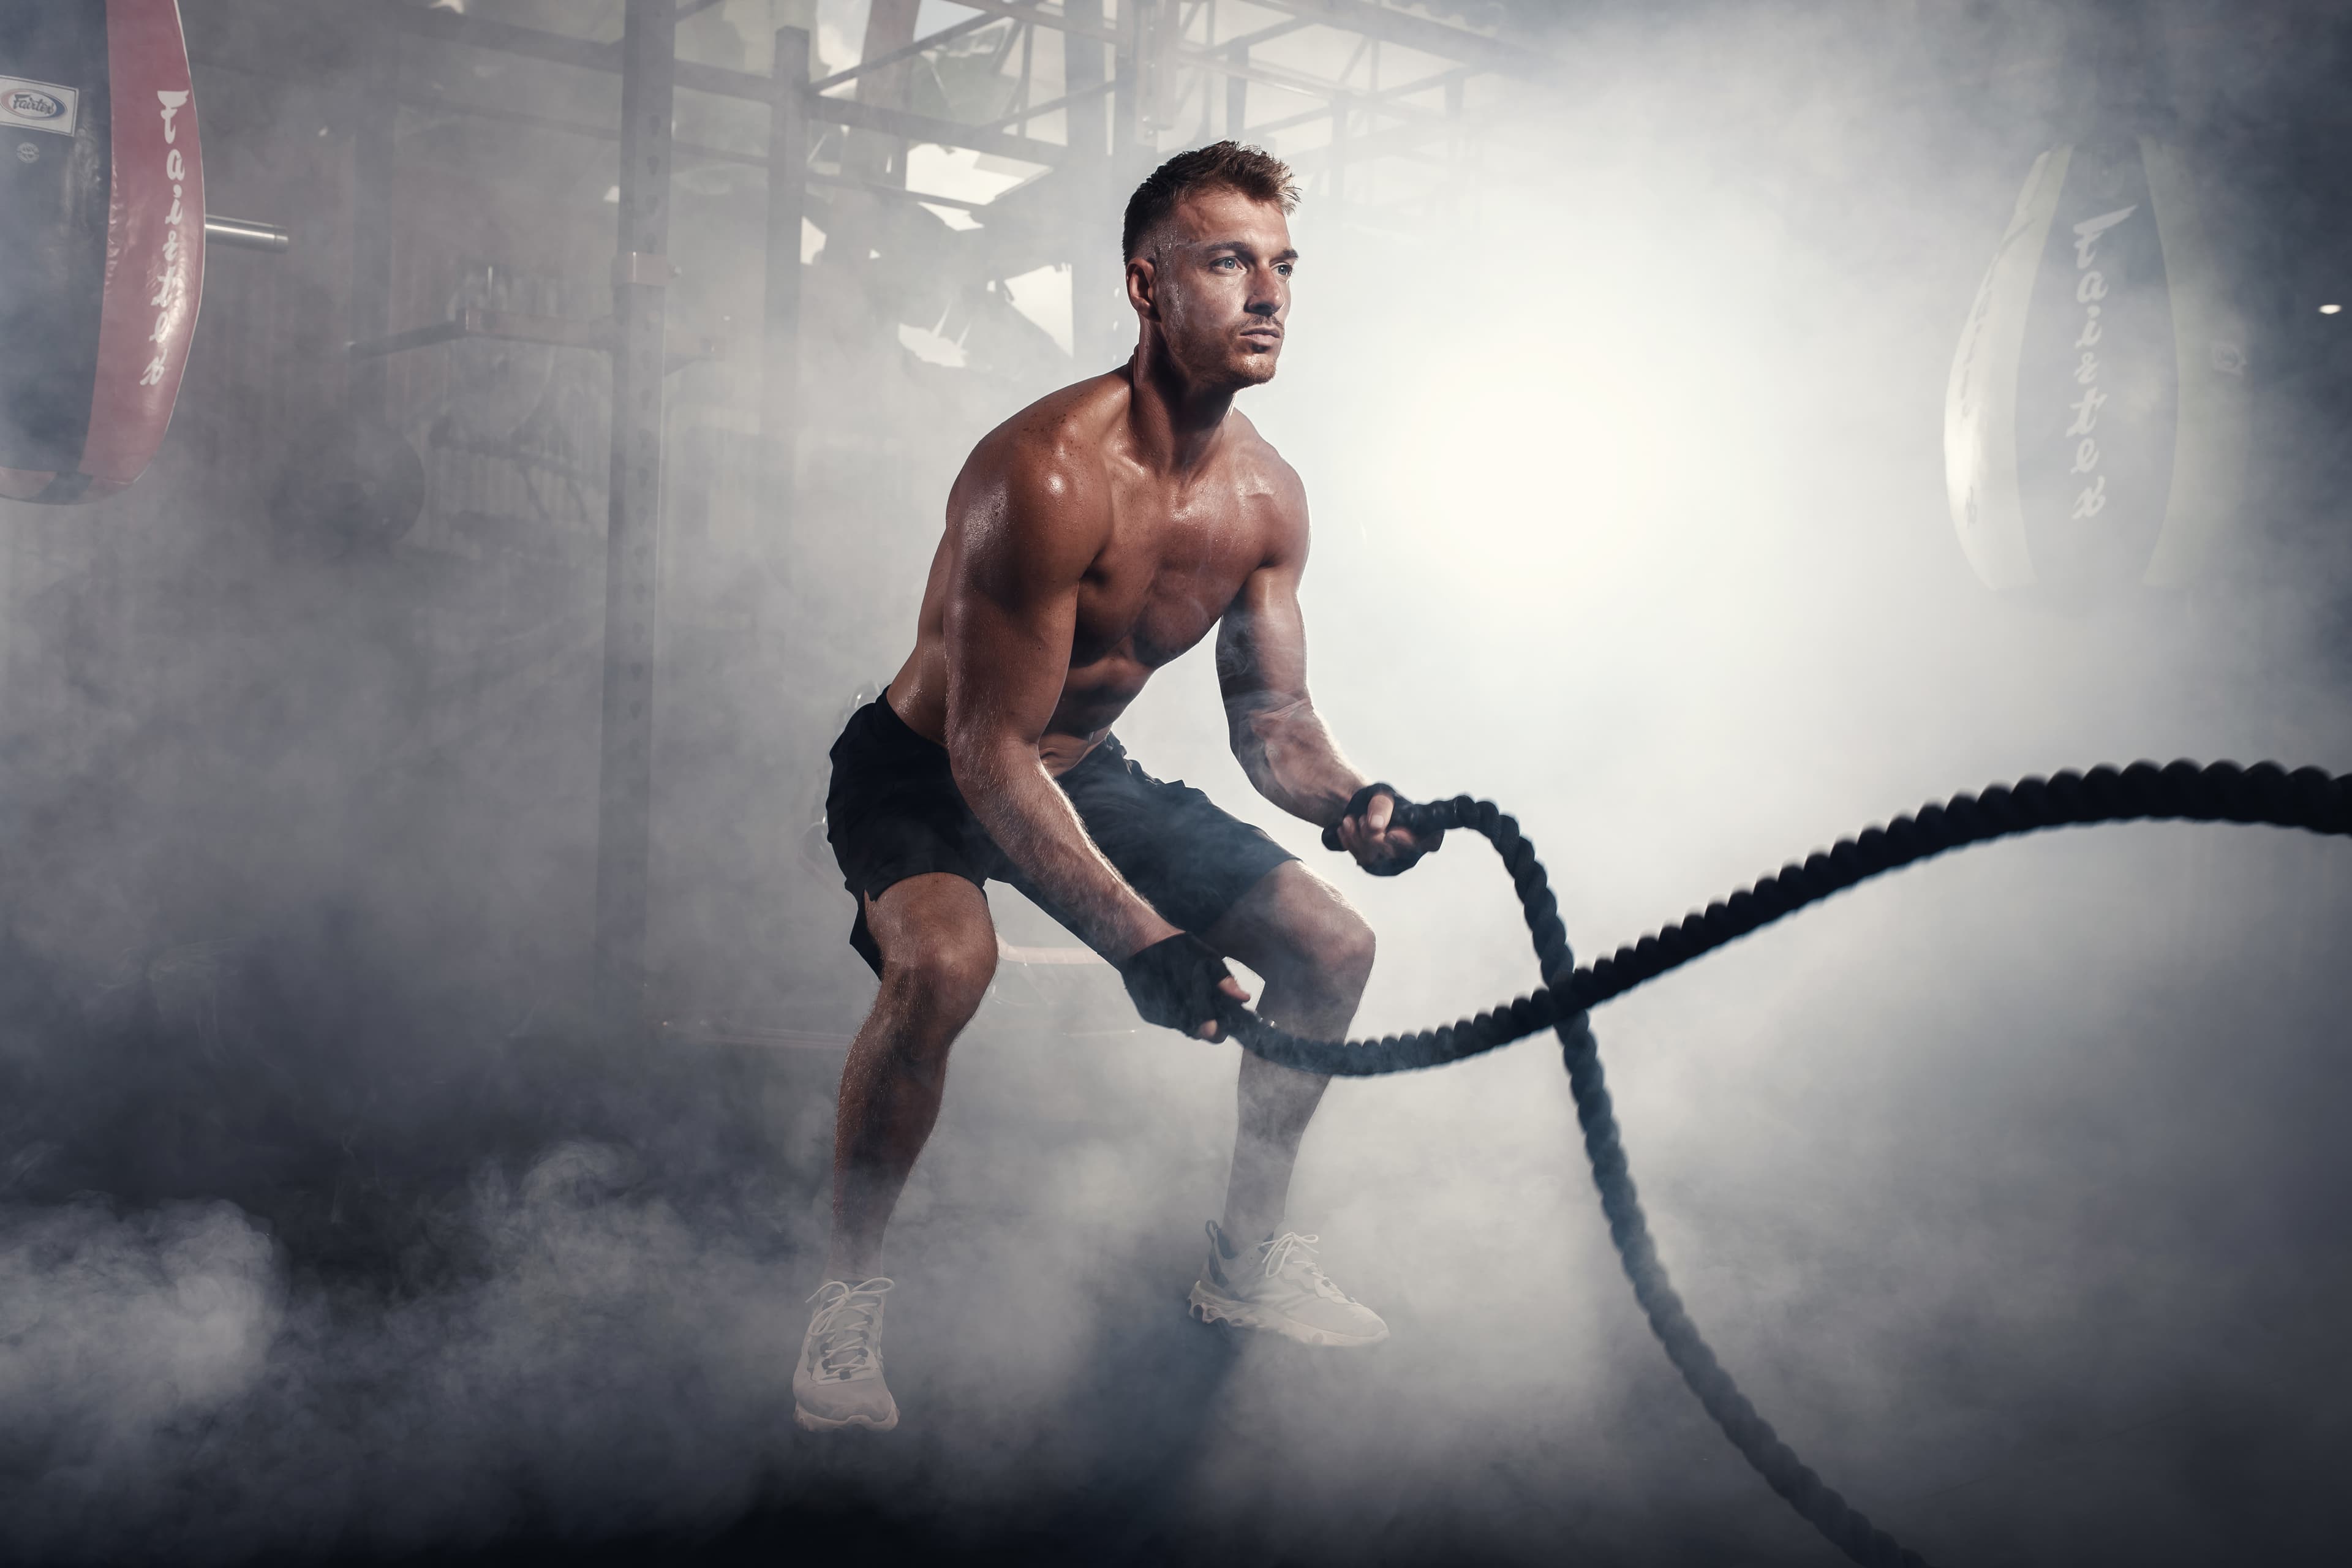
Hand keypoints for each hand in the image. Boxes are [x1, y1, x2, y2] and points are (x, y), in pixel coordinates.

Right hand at [1119, 932, 1250, 1039]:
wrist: (1136, 943)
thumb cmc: (1175, 948)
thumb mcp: (1207, 959)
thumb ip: (1224, 981)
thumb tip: (1243, 998)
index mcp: (1193, 1006)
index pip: (1213, 1034)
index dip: (1221, 1028)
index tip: (1224, 1018)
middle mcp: (1175, 1018)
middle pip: (1197, 1032)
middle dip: (1206, 1022)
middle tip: (1208, 1003)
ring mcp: (1159, 1018)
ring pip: (1181, 1024)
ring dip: (1188, 1013)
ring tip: (1187, 991)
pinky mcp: (1147, 1015)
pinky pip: (1166, 1017)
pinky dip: (1172, 1008)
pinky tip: (1170, 989)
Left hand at [1328, 783, 1442, 875]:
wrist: (1363, 810)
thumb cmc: (1380, 801)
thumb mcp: (1380, 795)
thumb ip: (1381, 806)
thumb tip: (1376, 826)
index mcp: (1427, 829)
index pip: (1432, 841)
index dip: (1412, 840)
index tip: (1390, 833)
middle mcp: (1416, 850)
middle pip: (1395, 852)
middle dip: (1373, 835)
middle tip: (1361, 818)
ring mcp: (1398, 862)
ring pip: (1376, 858)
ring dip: (1357, 837)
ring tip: (1350, 819)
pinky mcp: (1380, 868)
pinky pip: (1363, 860)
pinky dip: (1351, 843)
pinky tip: (1346, 828)